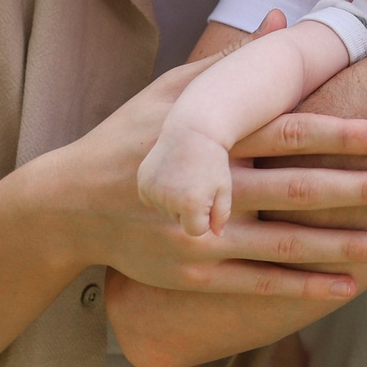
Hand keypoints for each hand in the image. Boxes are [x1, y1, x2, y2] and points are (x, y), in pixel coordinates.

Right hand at [34, 58, 366, 300]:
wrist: (67, 206)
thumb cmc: (127, 137)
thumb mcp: (170, 90)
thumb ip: (231, 61)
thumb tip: (282, 17)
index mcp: (212, 138)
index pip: (287, 134)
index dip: (340, 133)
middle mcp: (211, 189)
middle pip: (297, 190)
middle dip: (360, 190)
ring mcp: (202, 236)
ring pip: (286, 244)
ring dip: (345, 246)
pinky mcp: (195, 274)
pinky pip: (259, 284)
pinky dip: (304, 287)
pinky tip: (346, 285)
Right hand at [136, 116, 235, 236]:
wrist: (192, 130)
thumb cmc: (214, 160)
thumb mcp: (224, 188)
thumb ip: (221, 215)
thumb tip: (217, 236)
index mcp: (190, 204)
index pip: (195, 231)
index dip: (204, 216)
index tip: (208, 198)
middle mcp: (167, 199)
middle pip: (178, 220)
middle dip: (188, 208)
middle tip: (196, 182)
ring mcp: (152, 189)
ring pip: (164, 209)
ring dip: (173, 200)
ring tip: (184, 176)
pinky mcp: (142, 181)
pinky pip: (151, 198)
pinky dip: (159, 192)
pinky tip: (170, 175)